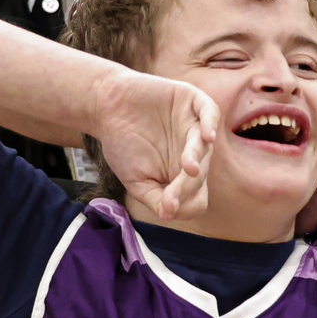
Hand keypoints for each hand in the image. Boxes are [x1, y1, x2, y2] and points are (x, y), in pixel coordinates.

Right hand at [95, 68, 218, 220]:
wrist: (106, 107)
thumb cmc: (122, 144)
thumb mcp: (135, 179)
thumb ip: (154, 198)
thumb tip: (169, 215)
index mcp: (183, 174)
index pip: (197, 197)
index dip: (184, 205)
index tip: (165, 206)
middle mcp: (194, 152)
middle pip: (200, 176)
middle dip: (184, 187)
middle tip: (167, 196)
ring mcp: (194, 126)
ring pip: (205, 148)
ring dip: (195, 159)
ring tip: (187, 169)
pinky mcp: (192, 101)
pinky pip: (210, 113)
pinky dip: (210, 124)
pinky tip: (207, 137)